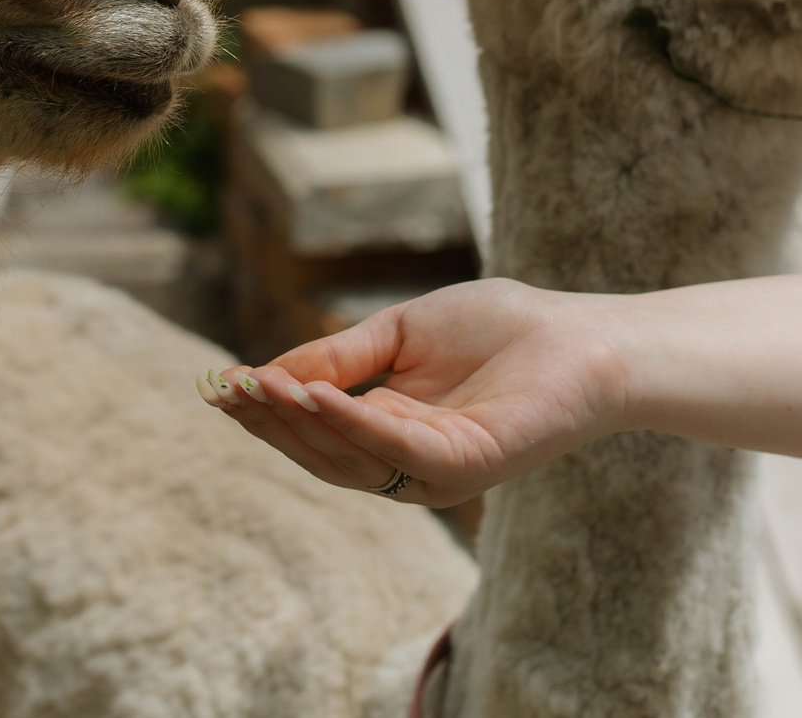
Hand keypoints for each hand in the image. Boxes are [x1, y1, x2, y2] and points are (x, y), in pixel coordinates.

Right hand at [197, 279, 628, 507]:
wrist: (583, 336)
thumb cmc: (502, 328)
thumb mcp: (400, 333)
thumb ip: (340, 355)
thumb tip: (268, 373)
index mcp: (391, 431)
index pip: (314, 430)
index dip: (266, 410)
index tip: (219, 386)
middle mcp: (408, 463)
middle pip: (320, 452)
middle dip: (270, 422)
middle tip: (227, 389)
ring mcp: (436, 472)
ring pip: (349, 458)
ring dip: (299, 423)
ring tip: (258, 386)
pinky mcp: (465, 467)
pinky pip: (394, 450)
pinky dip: (350, 423)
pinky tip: (313, 395)